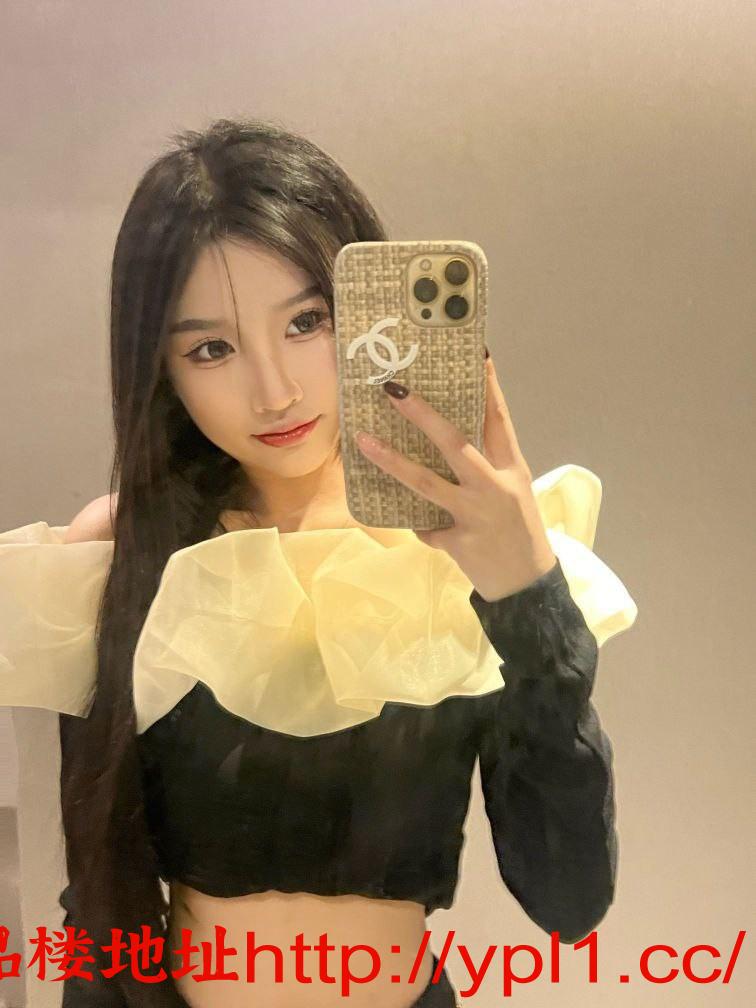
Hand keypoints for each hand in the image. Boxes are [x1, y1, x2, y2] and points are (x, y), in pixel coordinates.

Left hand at [354, 355, 556, 601]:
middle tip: (393, 389)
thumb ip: (484, 468)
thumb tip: (442, 440)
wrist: (528, 586)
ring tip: (363, 440)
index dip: (488, 386)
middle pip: (455, 443)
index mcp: (512, 469)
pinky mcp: (457, 541)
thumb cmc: (518, 532)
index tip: (475, 354)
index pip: (499, 419)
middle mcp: (494, 487)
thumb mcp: (512, 492)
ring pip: (425, 483)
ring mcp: (474, 515)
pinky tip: (409, 522)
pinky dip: (417, 524)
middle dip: (422, 414)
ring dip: (391, 460)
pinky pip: (424, 526)